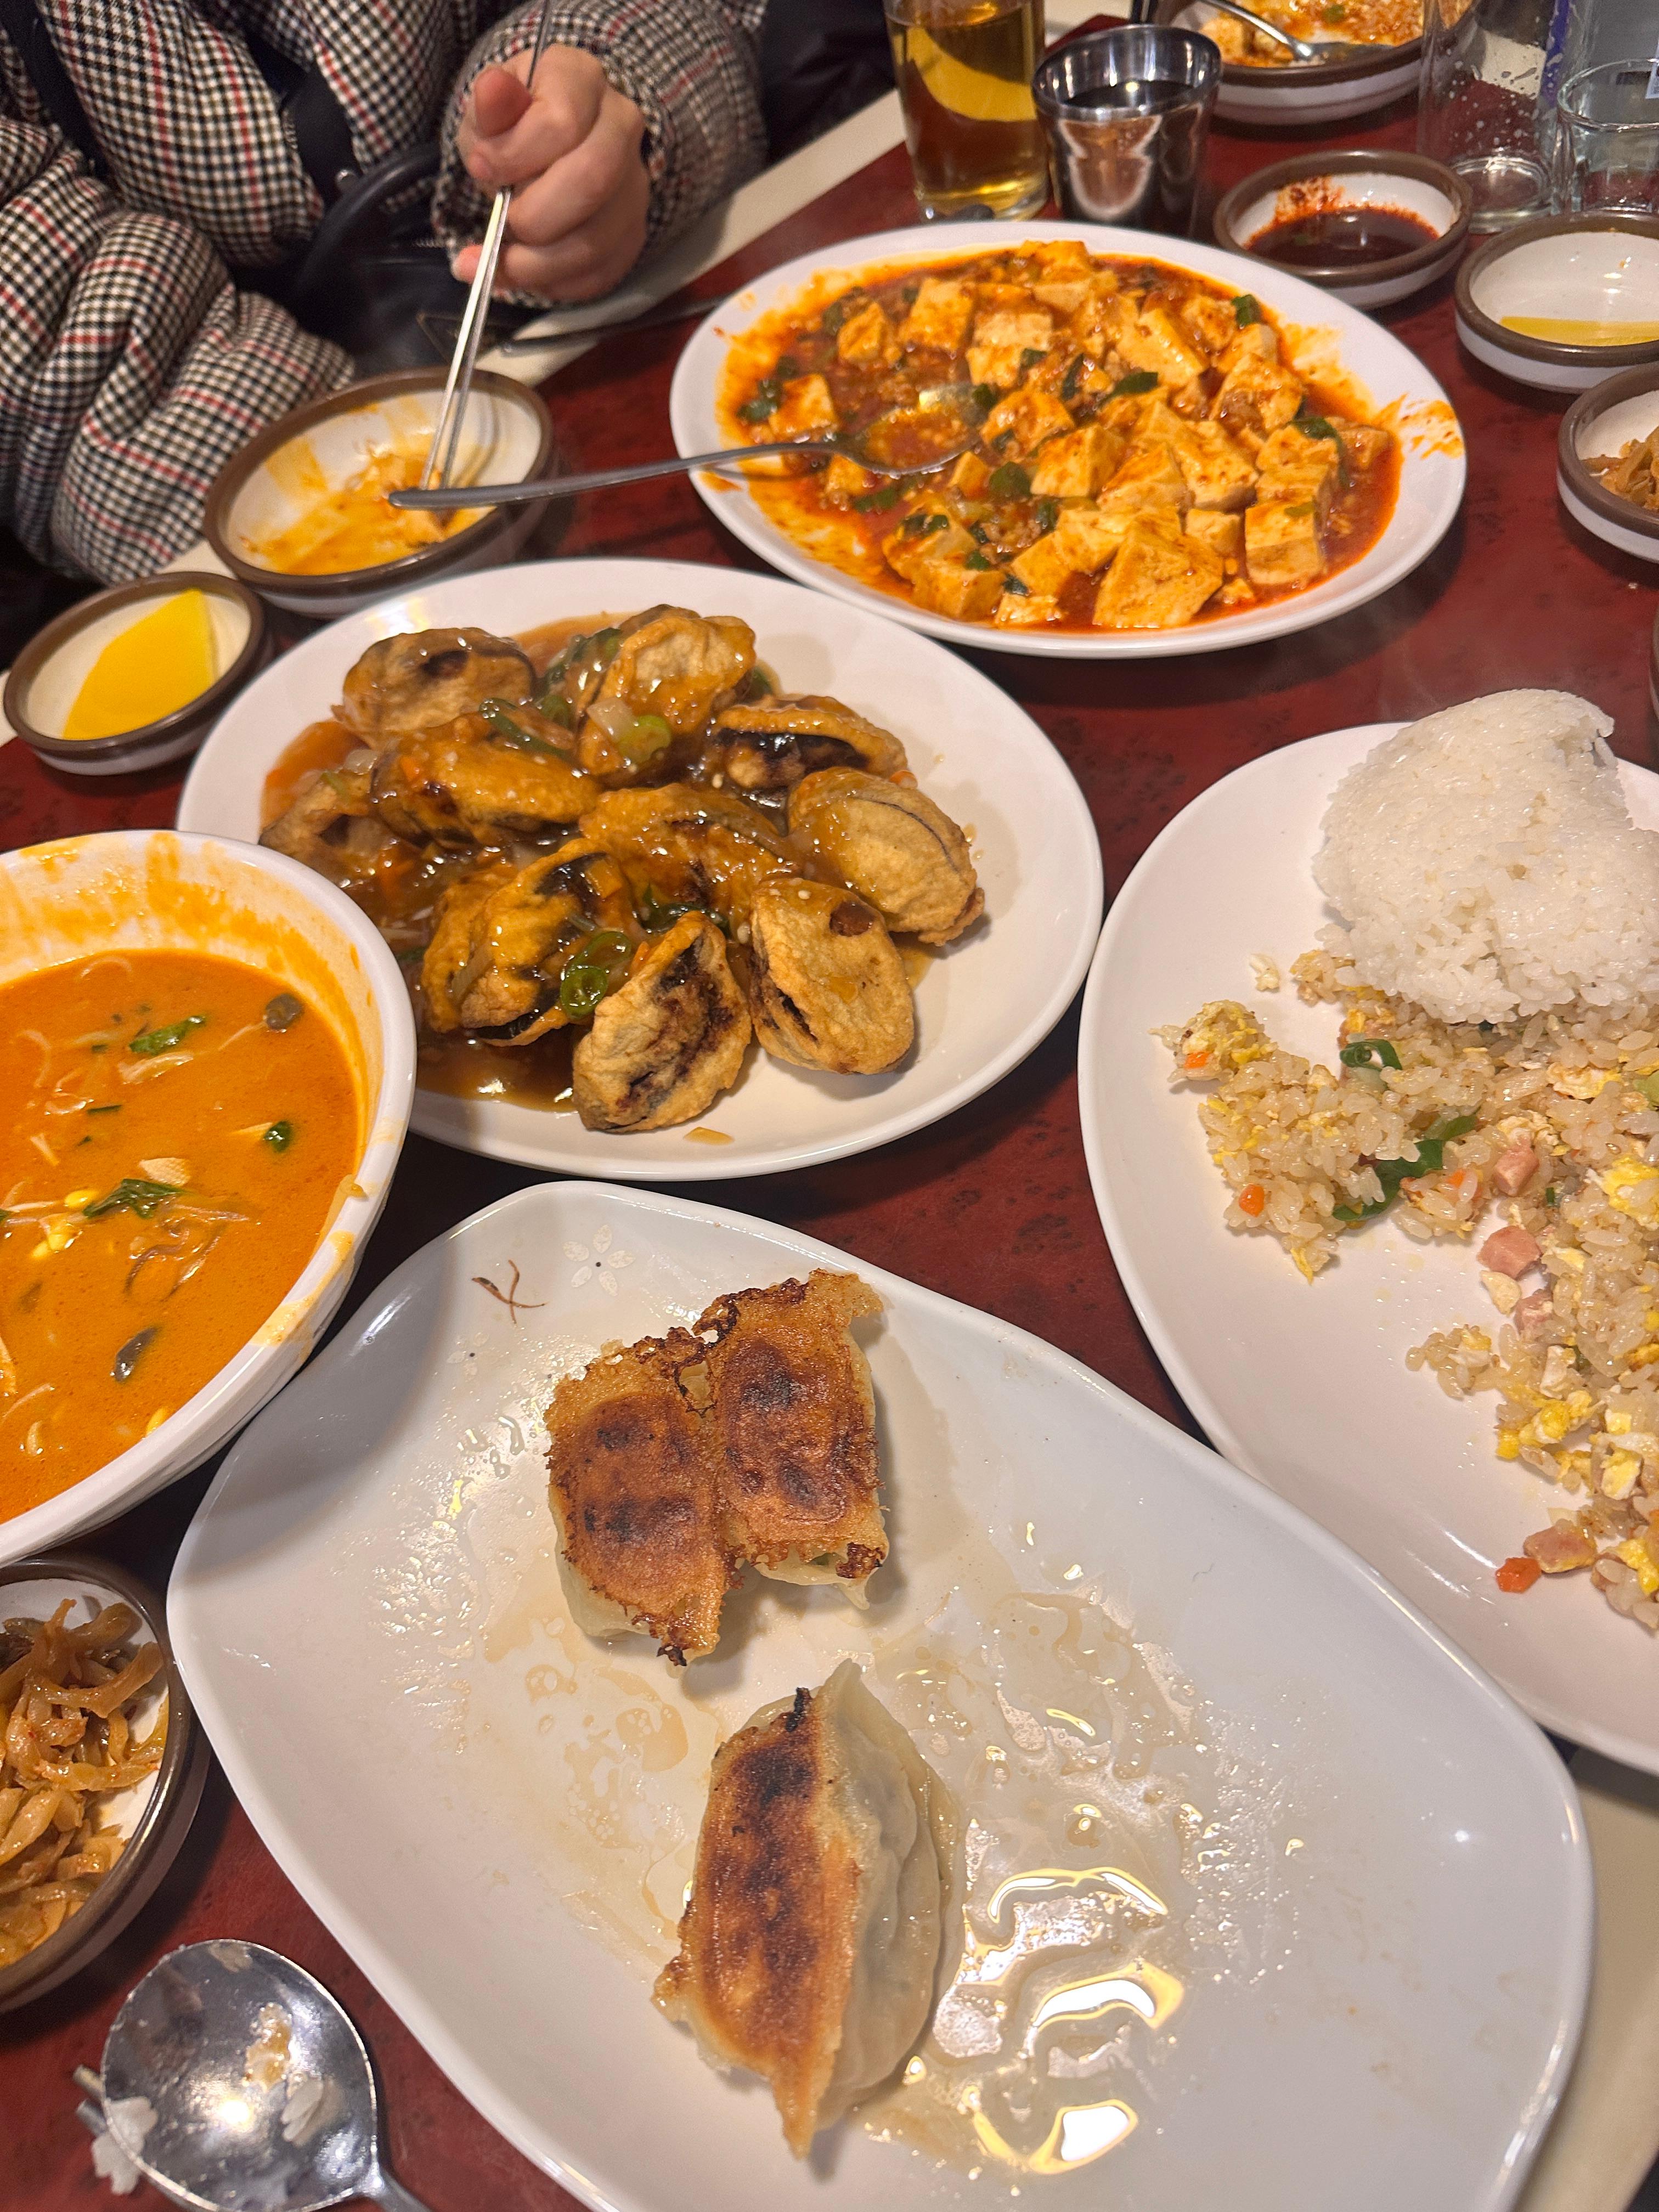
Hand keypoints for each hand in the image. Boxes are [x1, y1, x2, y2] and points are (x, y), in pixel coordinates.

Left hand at [454, 47, 647, 301]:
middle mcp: (622, 129)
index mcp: (584, 82)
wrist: (543, 151)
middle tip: (501, 224)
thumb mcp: (490, 110)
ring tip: (500, 264)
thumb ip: (490, 108)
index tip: (480, 167)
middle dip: (533, 218)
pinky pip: (600, 275)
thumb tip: (493, 90)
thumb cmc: (512, 127)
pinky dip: (555, 285)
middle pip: (591, 183)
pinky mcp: (631, 234)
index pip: (561, 124)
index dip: (514, 157)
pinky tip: (525, 275)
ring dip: (538, 265)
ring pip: (596, 241)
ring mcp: (634, 186)